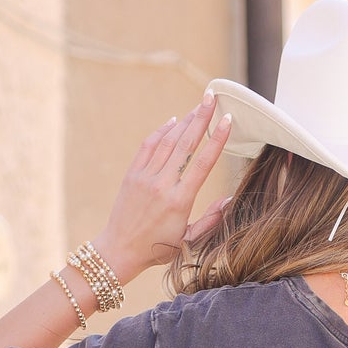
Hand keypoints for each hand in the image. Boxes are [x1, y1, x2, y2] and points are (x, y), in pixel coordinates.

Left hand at [92, 92, 233, 277]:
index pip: (202, 164)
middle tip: (212, 97)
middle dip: (200, 118)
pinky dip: (161, 131)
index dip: (216, 140)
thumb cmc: (157, 249)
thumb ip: (210, 220)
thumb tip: (228, 200)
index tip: (226, 121)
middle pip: (185, 144)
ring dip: (184, 121)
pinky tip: (173, 121)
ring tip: (198, 106)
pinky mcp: (132, 174)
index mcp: (179, 202)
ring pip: (168, 141)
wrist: (120, 250)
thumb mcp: (188, 240)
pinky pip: (148, 146)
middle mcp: (162, 185)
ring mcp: (145, 177)